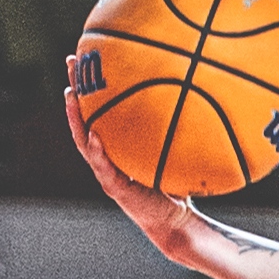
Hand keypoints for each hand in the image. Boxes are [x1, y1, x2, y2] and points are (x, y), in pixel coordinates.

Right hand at [62, 68, 192, 256]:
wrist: (176, 223)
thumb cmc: (179, 186)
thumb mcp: (181, 151)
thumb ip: (184, 126)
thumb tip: (207, 89)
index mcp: (118, 147)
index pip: (100, 111)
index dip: (92, 85)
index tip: (88, 55)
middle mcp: (108, 156)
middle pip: (85, 118)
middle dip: (77, 90)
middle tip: (71, 61)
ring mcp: (108, 173)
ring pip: (84, 141)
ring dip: (75, 117)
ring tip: (71, 94)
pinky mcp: (115, 189)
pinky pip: (103, 167)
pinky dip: (98, 150)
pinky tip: (95, 135)